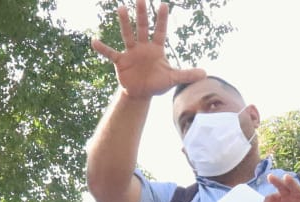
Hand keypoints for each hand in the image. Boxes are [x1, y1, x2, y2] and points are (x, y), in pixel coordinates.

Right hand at [90, 1, 205, 99]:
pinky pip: (110, 53)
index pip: (160, 31)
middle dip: (143, 14)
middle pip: (143, 27)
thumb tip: (205, 74)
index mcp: (156, 49)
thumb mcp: (172, 79)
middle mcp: (143, 47)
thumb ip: (187, 75)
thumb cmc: (157, 83)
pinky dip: (103, 48)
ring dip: (125, 22)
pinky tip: (94, 41)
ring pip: (128, 34)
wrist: (141, 93)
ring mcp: (131, 52)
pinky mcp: (120, 62)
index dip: (162, 19)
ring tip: (121, 8)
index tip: (164, 4)